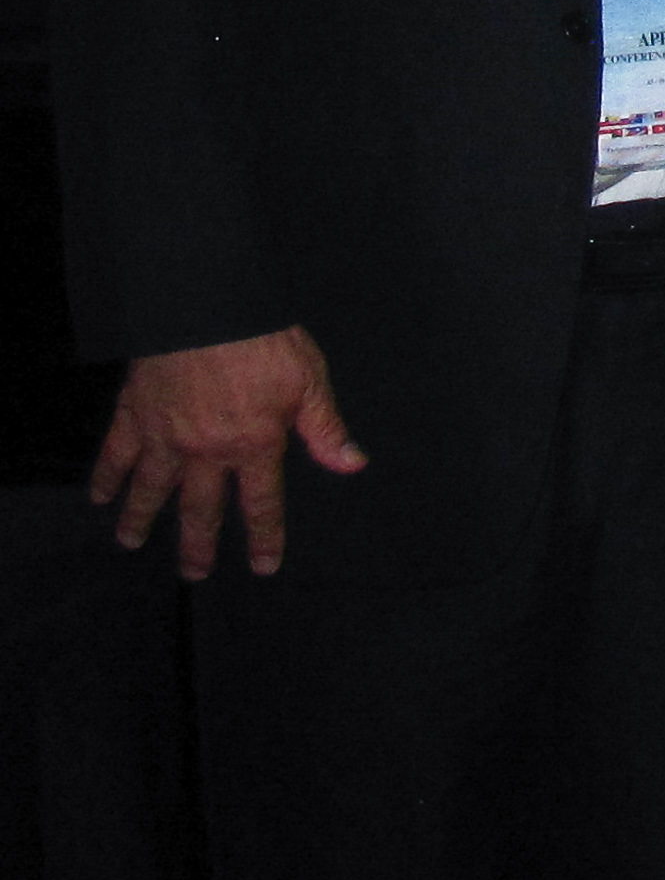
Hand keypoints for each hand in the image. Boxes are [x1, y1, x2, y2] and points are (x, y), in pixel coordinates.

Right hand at [89, 328, 363, 578]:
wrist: (208, 306)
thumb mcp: (310, 382)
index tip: (263, 566)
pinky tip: (99, 497)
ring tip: (131, 542)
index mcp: (254, 444)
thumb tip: (352, 464)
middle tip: (195, 573)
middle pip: (201, 509)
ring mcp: (165, 436)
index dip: (264, 537)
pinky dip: (105, 478)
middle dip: (198, 545)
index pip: (262, 503)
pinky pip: (115, 455)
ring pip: (151, 490)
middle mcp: (207, 451)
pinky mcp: (134, 415)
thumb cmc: (264, 340)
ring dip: (141, 519)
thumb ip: (326, 429)